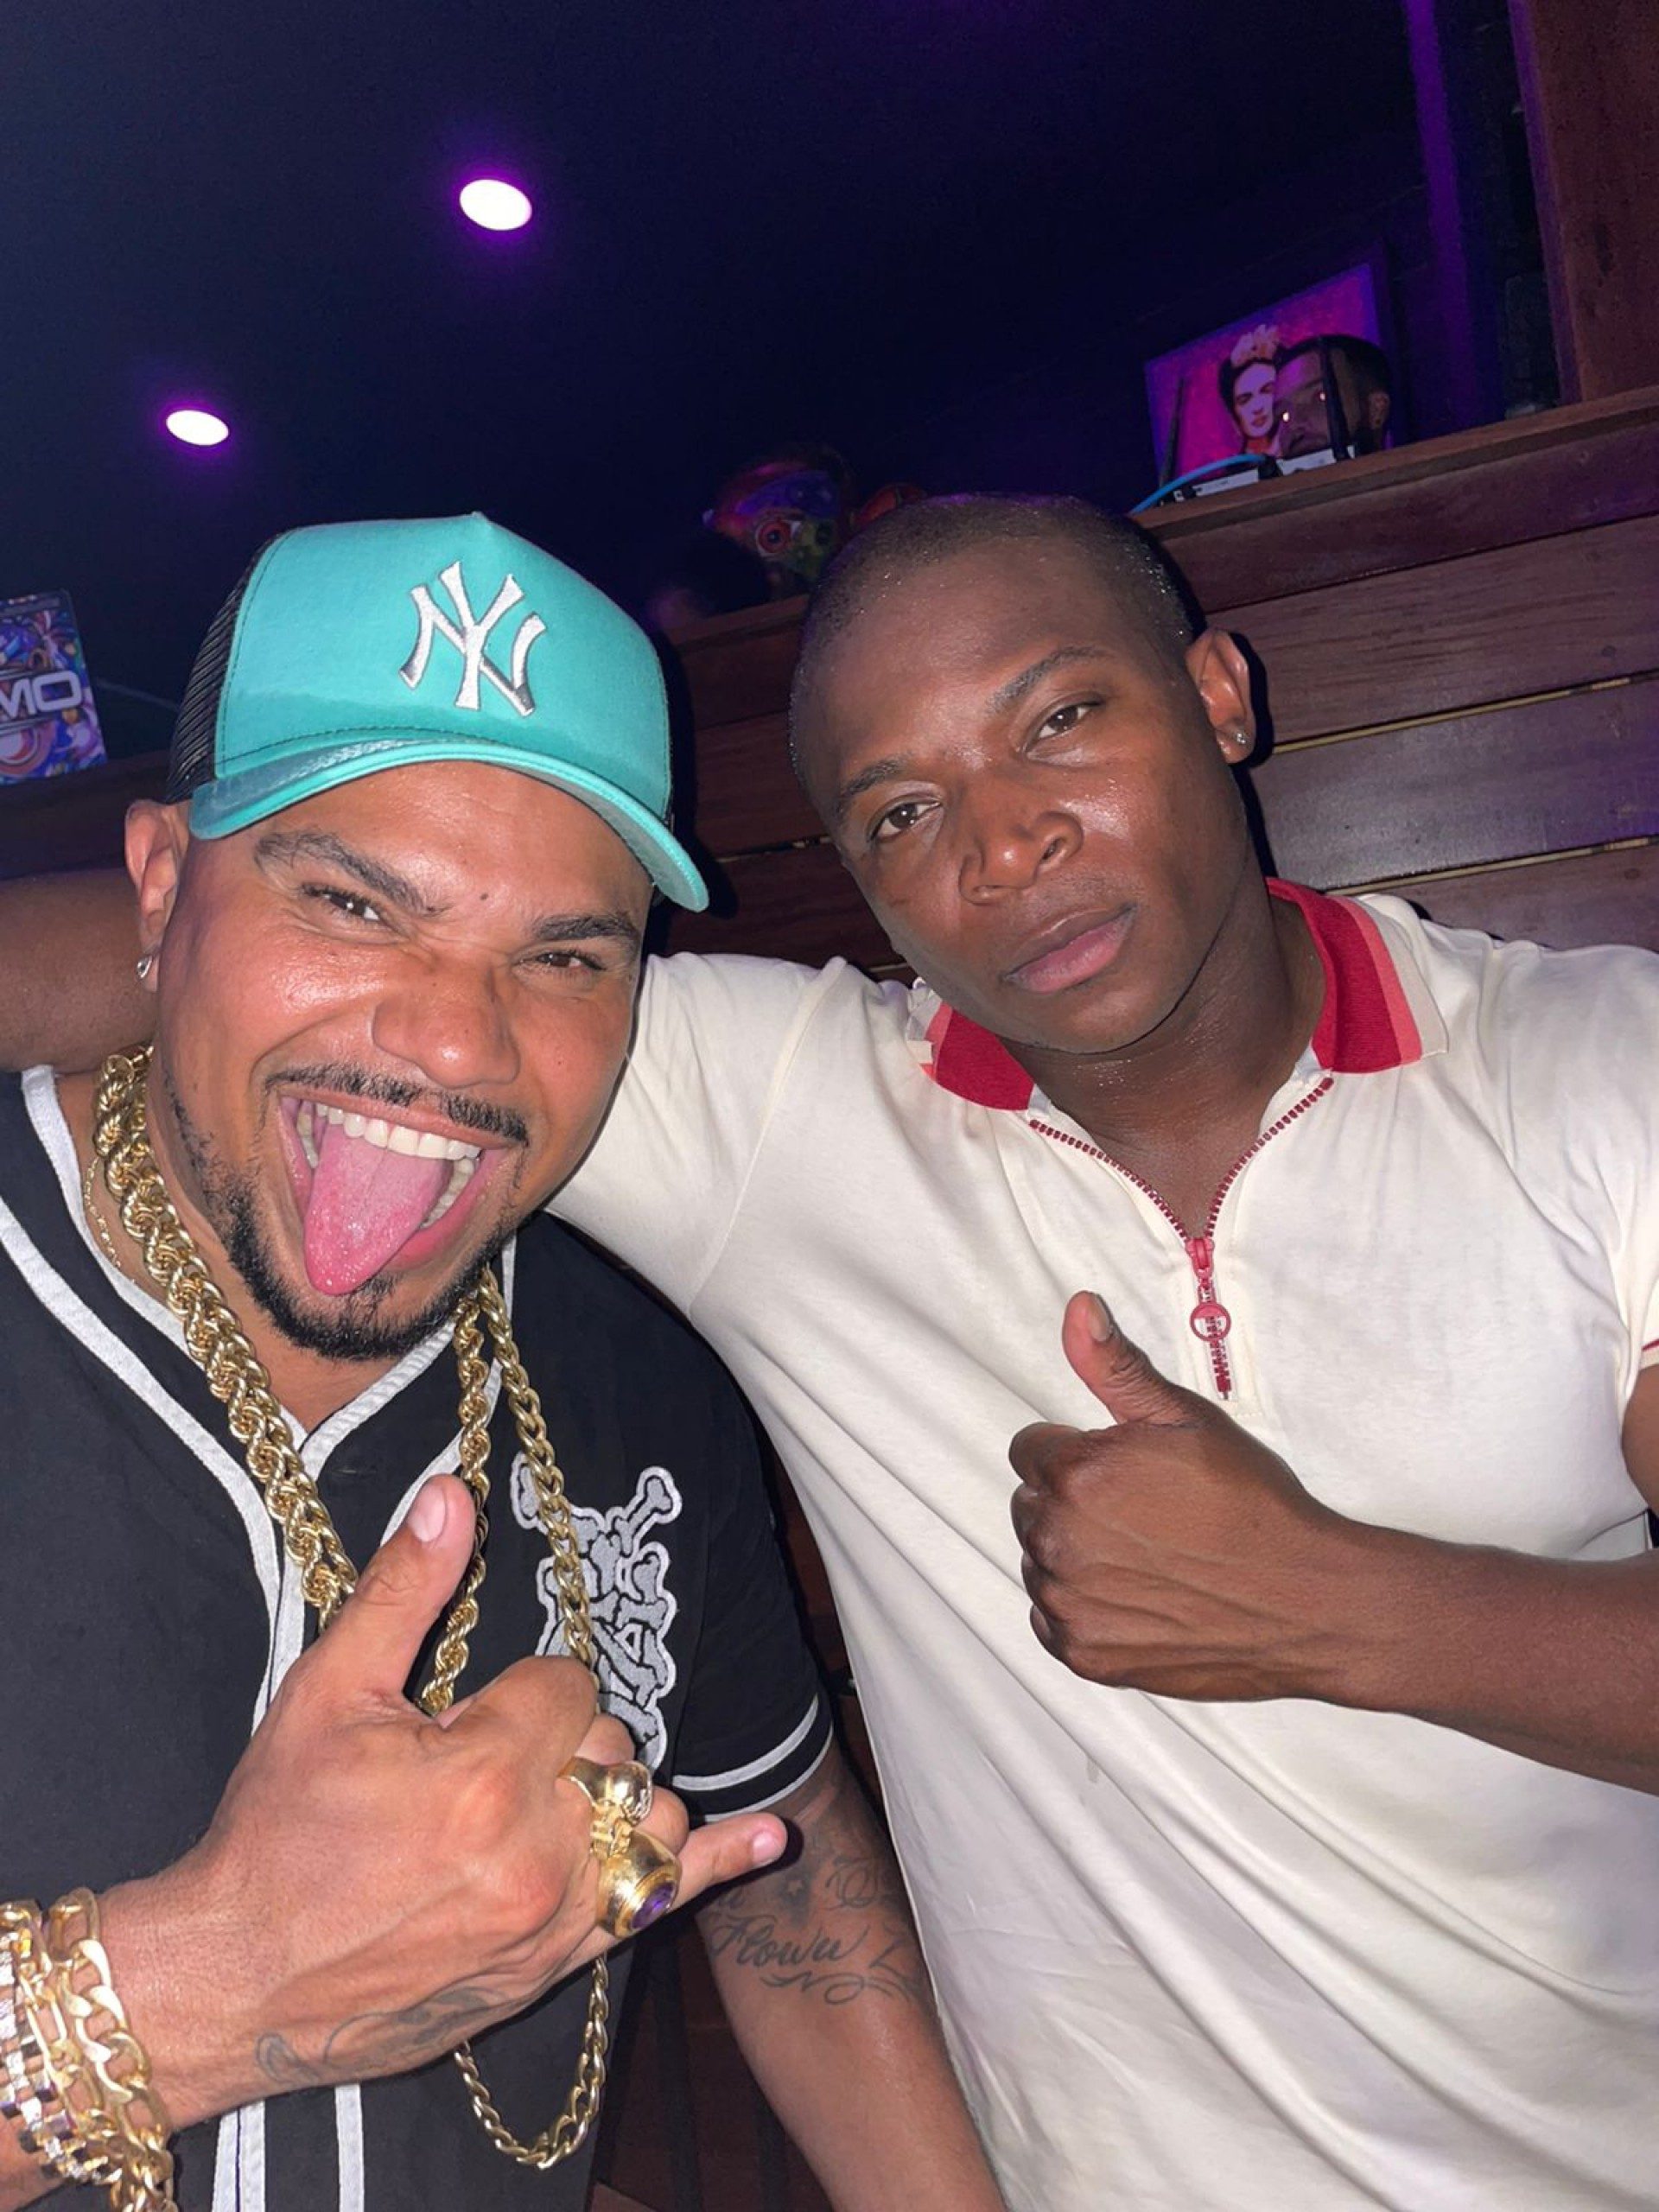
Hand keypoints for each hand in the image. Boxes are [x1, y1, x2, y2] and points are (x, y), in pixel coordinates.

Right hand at [102, 1476, 784, 2123]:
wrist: (238, 1982)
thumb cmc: (276, 1834)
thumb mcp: (326, 1695)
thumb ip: (403, 1592)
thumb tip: (452, 1493)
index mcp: (483, 1773)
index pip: (568, 1685)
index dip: (521, 1689)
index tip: (466, 1716)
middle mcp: (536, 1851)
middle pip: (614, 1748)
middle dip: (563, 1738)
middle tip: (485, 1759)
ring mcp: (554, 1920)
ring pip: (652, 1816)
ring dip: (615, 1795)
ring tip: (549, 1798)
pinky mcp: (556, 1967)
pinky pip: (664, 1907)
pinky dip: (724, 1863)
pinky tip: (773, 1835)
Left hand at [1010, 1294, 1366, 1700]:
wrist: (1305, 1602)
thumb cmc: (1251, 1505)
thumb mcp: (1187, 1419)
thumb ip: (1116, 1366)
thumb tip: (1076, 1308)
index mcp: (1075, 1474)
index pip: (1030, 1450)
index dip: (1077, 1452)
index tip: (1124, 1470)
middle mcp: (1057, 1541)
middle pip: (1030, 1506)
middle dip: (1071, 1502)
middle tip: (1142, 1514)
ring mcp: (1067, 1605)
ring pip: (1039, 1562)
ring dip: (1074, 1555)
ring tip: (1147, 1556)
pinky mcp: (1083, 1654)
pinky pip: (1052, 1619)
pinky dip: (1083, 1608)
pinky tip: (1139, 1597)